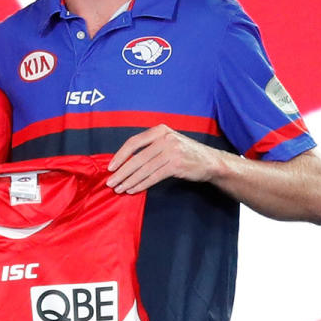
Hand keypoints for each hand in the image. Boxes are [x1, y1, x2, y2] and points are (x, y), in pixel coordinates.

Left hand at [106, 124, 220, 193]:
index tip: (110, 167)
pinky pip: (154, 176)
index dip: (120, 155)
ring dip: (129, 180)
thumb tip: (124, 161)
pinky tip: (133, 190)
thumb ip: (150, 147)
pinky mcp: (177, 165)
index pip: (134, 142)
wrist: (210, 161)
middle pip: (137, 157)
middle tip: (110, 182)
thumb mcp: (168, 141)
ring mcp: (172, 151)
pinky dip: (142, 184)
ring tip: (119, 189)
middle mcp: (165, 138)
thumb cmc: (185, 152)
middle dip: (122, 172)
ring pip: (144, 168)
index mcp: (159, 130)